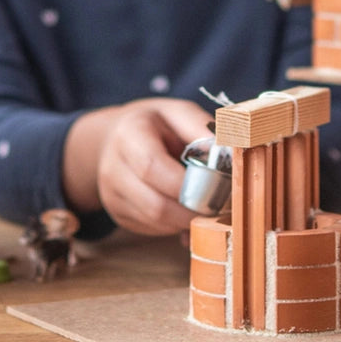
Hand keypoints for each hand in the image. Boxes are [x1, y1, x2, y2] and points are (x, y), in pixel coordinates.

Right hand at [64, 98, 212, 234]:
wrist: (119, 137)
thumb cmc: (157, 124)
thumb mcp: (180, 113)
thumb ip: (202, 129)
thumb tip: (228, 153)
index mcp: (128, 135)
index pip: (152, 167)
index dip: (187, 183)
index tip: (217, 185)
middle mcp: (112, 168)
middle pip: (155, 204)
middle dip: (193, 208)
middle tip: (221, 204)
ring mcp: (112, 196)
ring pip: (156, 222)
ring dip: (187, 219)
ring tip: (209, 205)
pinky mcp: (119, 215)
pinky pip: (153, 229)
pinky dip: (176, 224)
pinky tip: (188, 207)